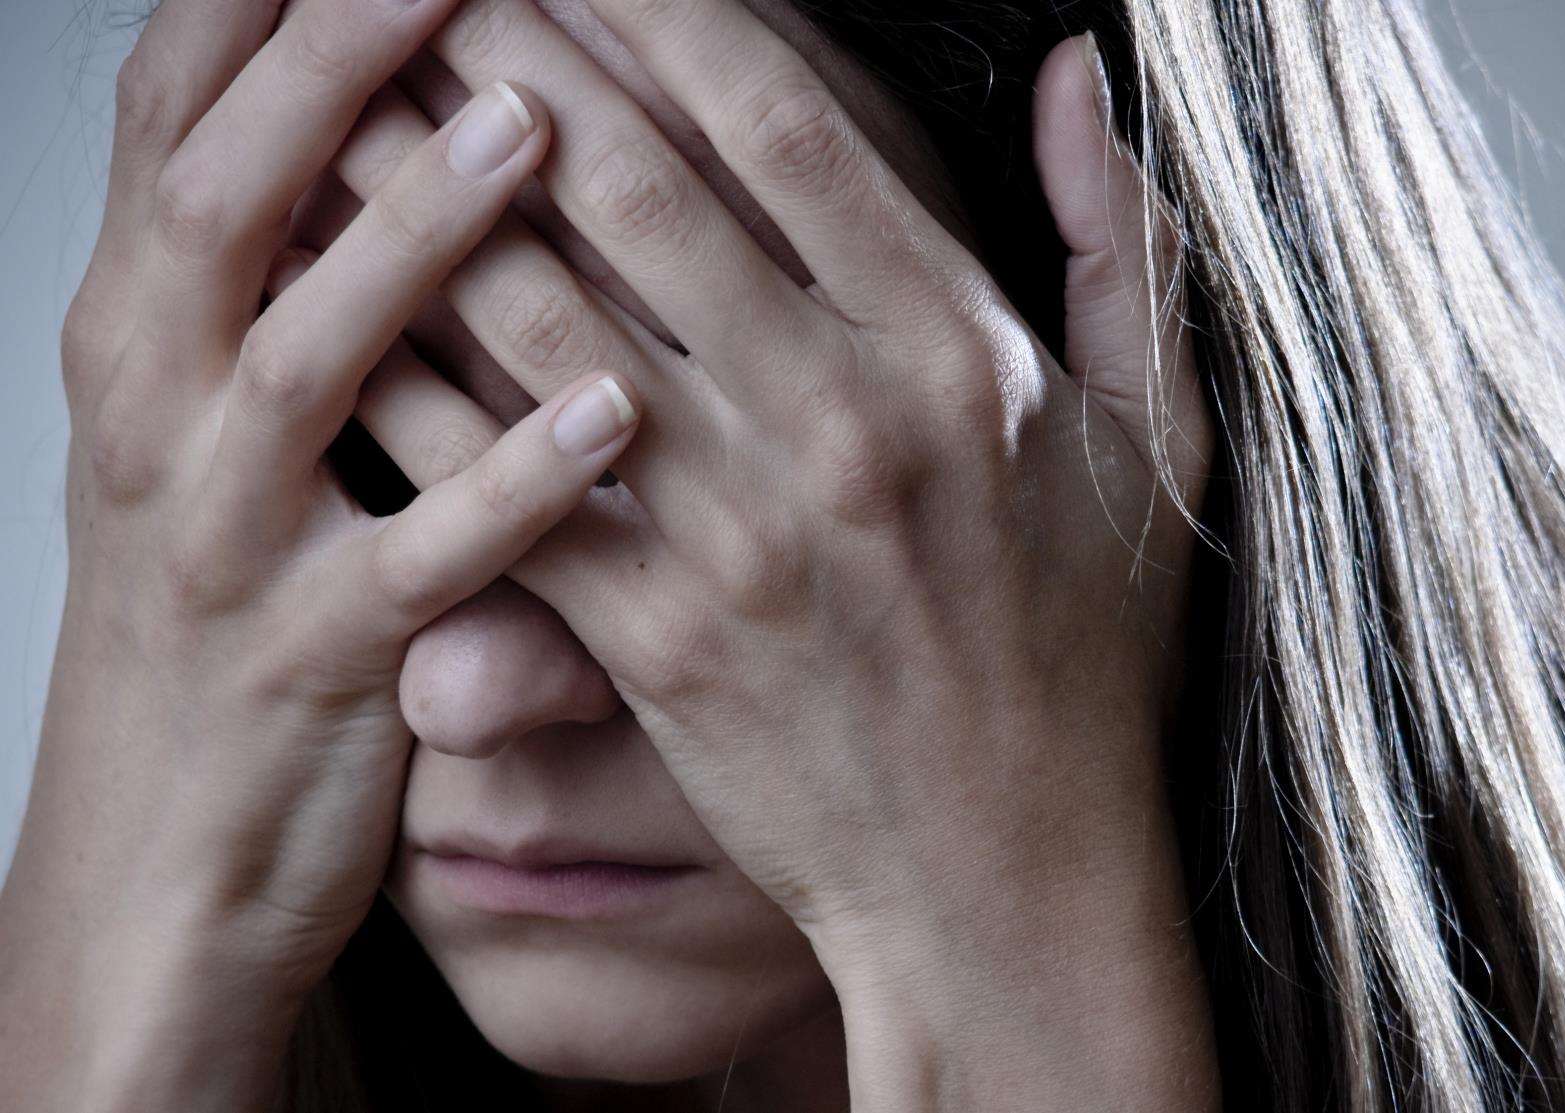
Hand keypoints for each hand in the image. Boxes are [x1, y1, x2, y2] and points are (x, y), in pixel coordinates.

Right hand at [0, 1, 640, 1105]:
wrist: (159, 856)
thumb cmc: (226, 615)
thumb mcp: (215, 434)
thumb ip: (282, 286)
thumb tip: (373, 125)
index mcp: (141, 337)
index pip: (175, 120)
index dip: (260, 5)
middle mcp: (157, 413)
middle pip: (225, 195)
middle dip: (334, 62)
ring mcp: (222, 540)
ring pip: (307, 356)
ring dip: (415, 232)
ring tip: (531, 123)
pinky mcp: (310, 661)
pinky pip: (414, 560)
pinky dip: (507, 486)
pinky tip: (609, 414)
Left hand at [324, 2, 1212, 1104]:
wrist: (1005, 874)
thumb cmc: (1084, 654)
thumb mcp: (1157, 438)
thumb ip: (1123, 243)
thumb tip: (1074, 72)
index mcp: (960, 353)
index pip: (784, 123)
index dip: (661, 9)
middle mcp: (841, 422)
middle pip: (628, 185)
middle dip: (507, 55)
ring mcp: (736, 534)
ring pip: (534, 314)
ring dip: (422, 192)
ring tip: (345, 100)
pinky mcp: (651, 637)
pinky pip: (500, 479)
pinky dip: (411, 379)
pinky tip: (340, 304)